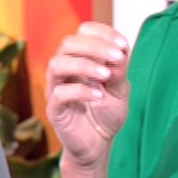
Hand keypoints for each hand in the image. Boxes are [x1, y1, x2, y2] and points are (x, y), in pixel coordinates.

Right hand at [46, 22, 130, 164]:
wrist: (98, 145)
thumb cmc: (105, 115)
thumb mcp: (120, 91)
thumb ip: (119, 72)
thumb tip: (120, 53)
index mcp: (81, 59)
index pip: (83, 32)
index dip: (102, 33)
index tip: (123, 45)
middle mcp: (66, 70)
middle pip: (67, 43)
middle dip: (94, 46)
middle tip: (117, 58)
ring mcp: (57, 88)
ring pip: (57, 64)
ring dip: (84, 65)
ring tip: (105, 76)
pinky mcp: (54, 109)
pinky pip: (60, 93)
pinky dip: (81, 91)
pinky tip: (98, 96)